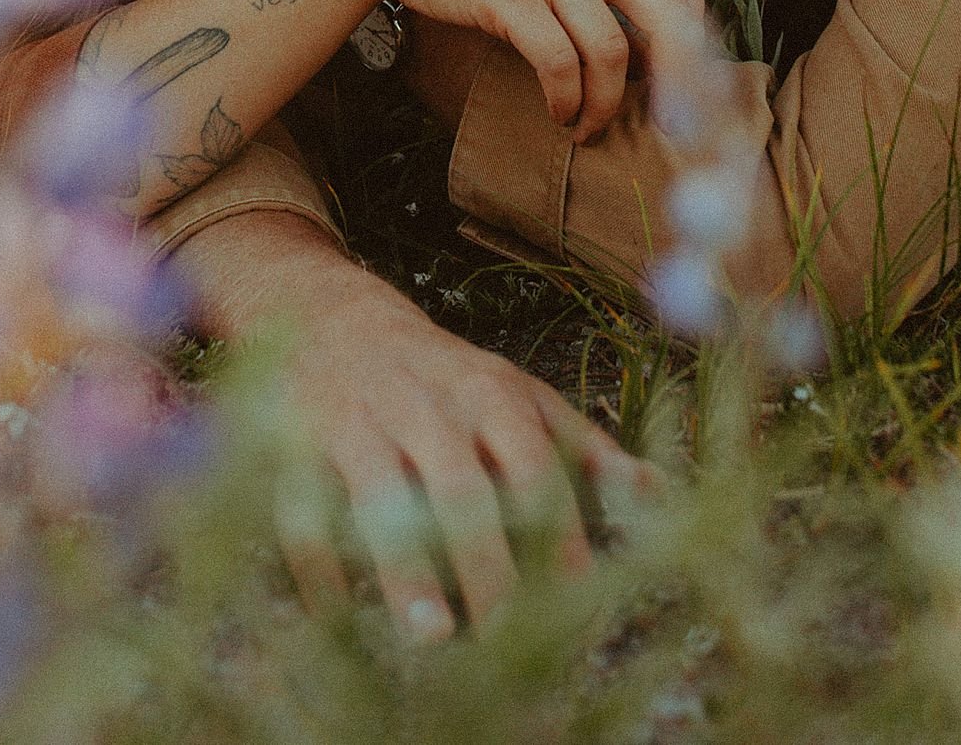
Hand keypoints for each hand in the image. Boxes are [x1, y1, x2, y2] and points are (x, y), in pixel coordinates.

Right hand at [262, 232, 653, 637]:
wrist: (337, 320)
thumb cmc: (448, 378)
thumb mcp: (519, 397)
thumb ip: (583, 449)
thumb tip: (660, 496)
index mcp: (490, 394)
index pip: (532, 466)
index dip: (556, 533)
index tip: (577, 598)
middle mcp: (427, 406)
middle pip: (461, 488)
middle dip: (486, 564)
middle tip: (507, 638)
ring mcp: (359, 422)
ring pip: (381, 497)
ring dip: (406, 569)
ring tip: (431, 636)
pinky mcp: (299, 443)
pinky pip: (304, 508)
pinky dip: (320, 565)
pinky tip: (338, 616)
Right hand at [366, 0, 704, 140]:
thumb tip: (651, 61)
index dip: (697, 56)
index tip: (688, 102)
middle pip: (667, 20)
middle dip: (678, 85)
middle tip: (665, 129)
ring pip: (612, 51)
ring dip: (605, 104)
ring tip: (587, 126)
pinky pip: (558, 61)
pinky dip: (565, 97)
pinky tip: (556, 110)